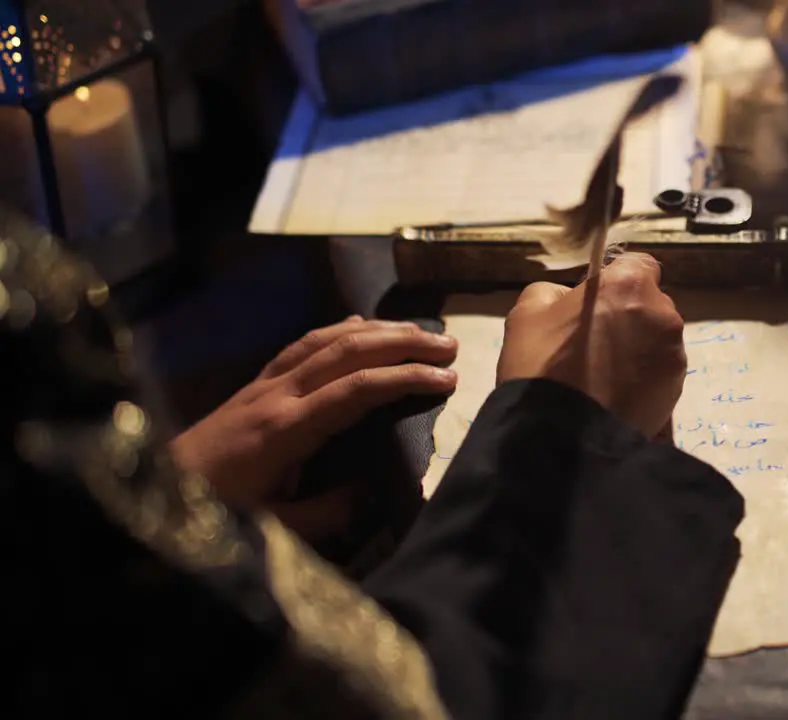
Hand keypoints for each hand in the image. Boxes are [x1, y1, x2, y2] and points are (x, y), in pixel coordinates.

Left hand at [170, 316, 457, 536]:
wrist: (155, 488)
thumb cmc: (216, 514)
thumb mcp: (275, 531)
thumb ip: (327, 513)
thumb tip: (374, 492)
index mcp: (285, 430)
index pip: (356, 391)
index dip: (405, 380)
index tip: (448, 381)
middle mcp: (277, 394)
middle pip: (348, 350)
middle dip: (403, 344)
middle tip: (450, 347)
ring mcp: (264, 382)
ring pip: (327, 339)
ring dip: (378, 329)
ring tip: (421, 332)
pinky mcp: (255, 382)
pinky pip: (304, 343)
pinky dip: (340, 328)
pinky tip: (362, 325)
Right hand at [497, 253, 685, 437]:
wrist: (560, 437)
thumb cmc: (542, 367)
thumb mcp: (528, 313)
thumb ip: (554, 292)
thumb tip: (570, 298)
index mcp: (629, 285)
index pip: (638, 264)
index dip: (617, 281)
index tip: (597, 302)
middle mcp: (663, 313)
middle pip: (650, 304)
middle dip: (628, 316)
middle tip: (595, 344)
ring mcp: (674, 354)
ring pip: (657, 340)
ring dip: (638, 349)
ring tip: (605, 376)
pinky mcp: (676, 390)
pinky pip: (660, 373)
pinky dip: (644, 379)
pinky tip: (616, 395)